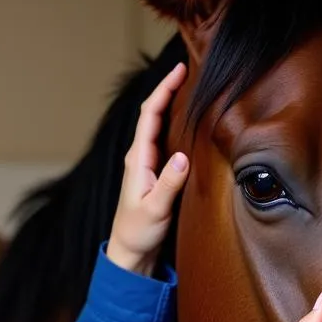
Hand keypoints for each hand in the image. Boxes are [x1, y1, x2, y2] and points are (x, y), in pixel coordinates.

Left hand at [106, 63, 189, 275]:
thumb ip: (169, 184)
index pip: (150, 115)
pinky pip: (165, 140)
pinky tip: (188, 121)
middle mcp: (140, 157)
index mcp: (138, 159)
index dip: (164, 90)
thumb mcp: (156, 210)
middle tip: (189, 69)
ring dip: (172, 104)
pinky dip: (175, 124)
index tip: (180, 70)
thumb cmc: (139, 232)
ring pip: (159, 125)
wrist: (130, 252)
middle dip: (169, 89)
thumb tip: (182, 157)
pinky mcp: (155, 173)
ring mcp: (147, 164)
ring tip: (191, 86)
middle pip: (153, 113)